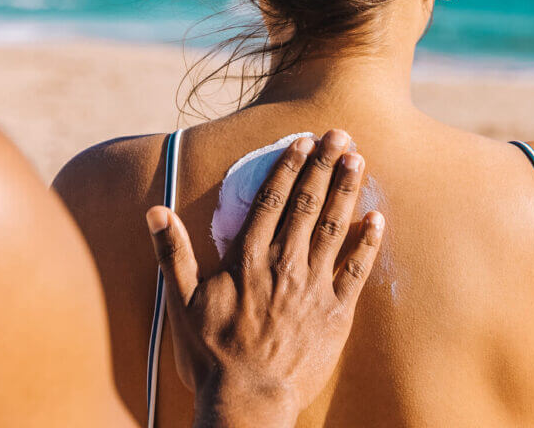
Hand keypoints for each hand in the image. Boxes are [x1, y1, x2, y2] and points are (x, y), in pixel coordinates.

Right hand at [145, 130, 383, 427]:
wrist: (247, 400)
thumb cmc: (211, 353)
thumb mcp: (180, 303)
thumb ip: (172, 254)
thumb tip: (155, 212)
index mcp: (248, 258)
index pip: (271, 200)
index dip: (289, 167)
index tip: (303, 141)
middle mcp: (284, 264)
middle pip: (308, 204)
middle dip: (324, 165)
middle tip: (340, 133)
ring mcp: (313, 287)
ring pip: (335, 227)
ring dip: (348, 191)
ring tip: (358, 160)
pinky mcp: (336, 311)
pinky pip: (357, 270)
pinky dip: (368, 243)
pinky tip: (378, 218)